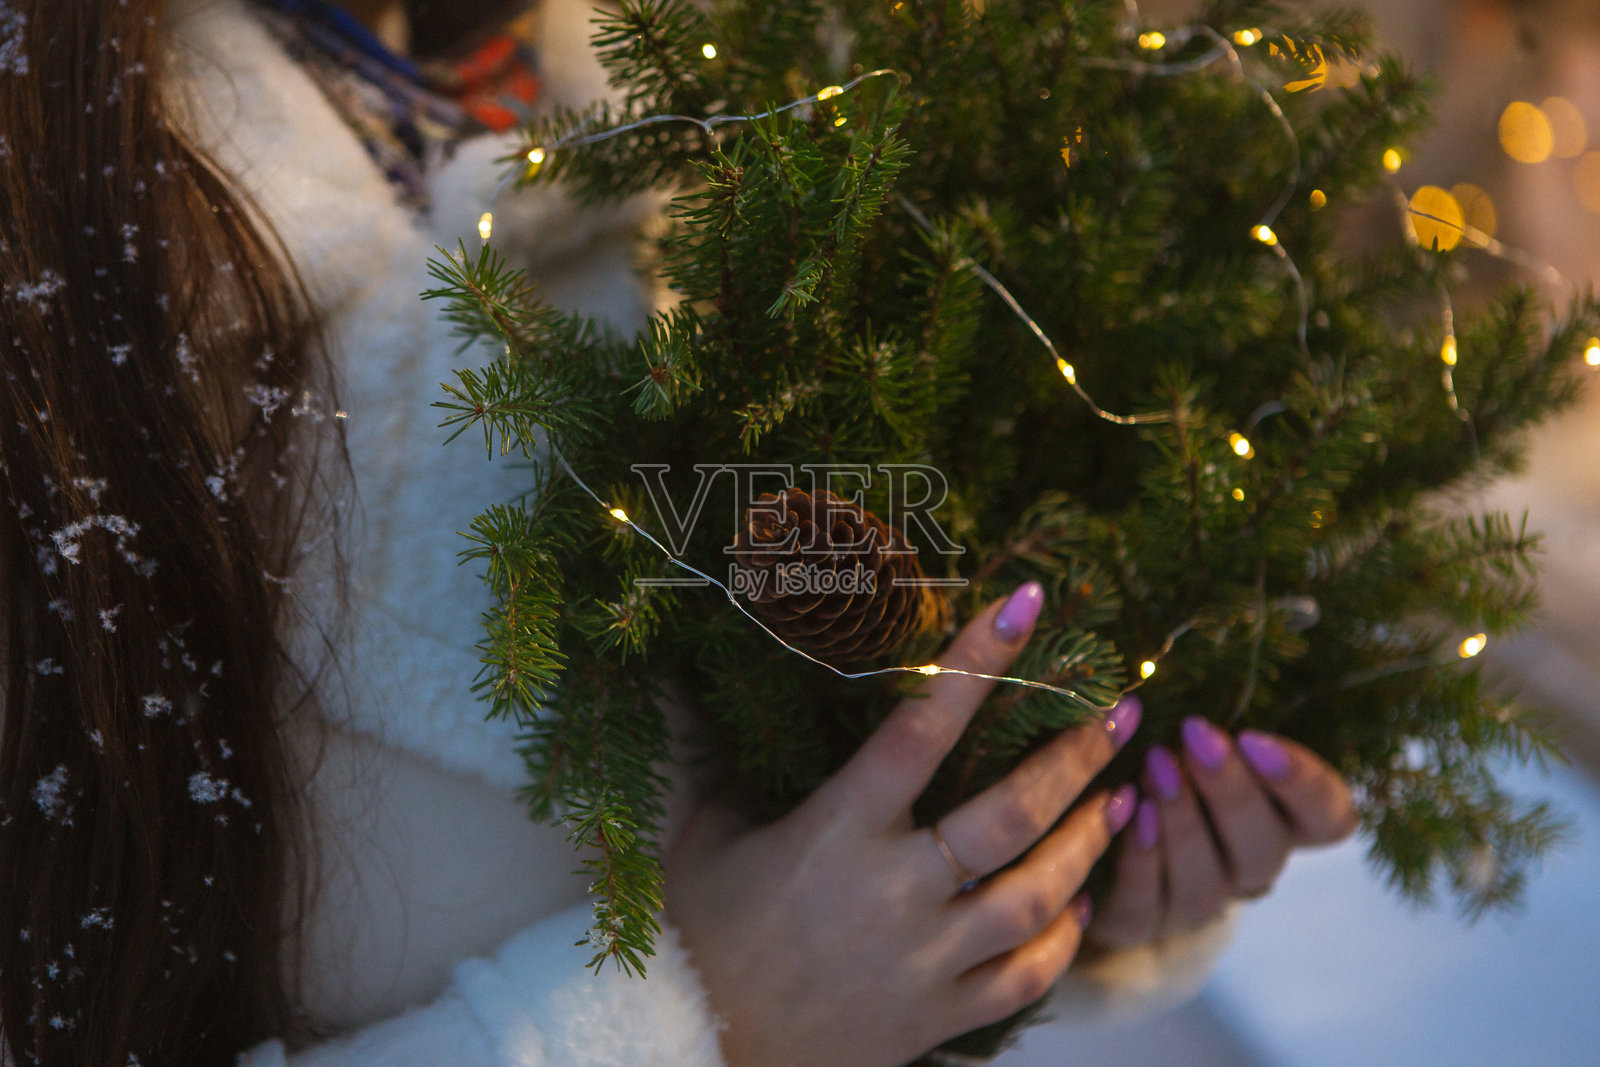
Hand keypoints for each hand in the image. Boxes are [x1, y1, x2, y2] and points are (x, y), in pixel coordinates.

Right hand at [664, 583, 1142, 1066]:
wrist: (696, 1050)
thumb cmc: (695, 933)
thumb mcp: (705, 837)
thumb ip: (724, 764)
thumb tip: (700, 690)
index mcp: (836, 830)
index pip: (922, 727)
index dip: (978, 660)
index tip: (1027, 604)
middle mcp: (893, 890)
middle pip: (1010, 811)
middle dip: (1075, 755)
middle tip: (1120, 713)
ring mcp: (925, 958)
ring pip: (1037, 894)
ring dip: (1088, 840)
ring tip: (1122, 798)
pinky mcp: (939, 1015)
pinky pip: (1024, 976)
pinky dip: (1063, 939)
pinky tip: (1083, 904)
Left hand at [1088, 719, 1357, 947]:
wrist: (1098, 840)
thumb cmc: (1160, 756)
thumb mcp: (1191, 732)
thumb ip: (1210, 717)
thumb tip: (1199, 659)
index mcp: (1282, 822)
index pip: (1329, 817)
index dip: (1302, 783)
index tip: (1254, 736)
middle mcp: (1248, 870)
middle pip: (1265, 849)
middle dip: (1230, 790)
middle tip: (1194, 735)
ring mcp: (1198, 905)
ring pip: (1208, 883)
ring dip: (1181, 821)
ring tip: (1152, 766)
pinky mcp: (1142, 925)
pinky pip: (1148, 906)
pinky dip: (1138, 859)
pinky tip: (1122, 811)